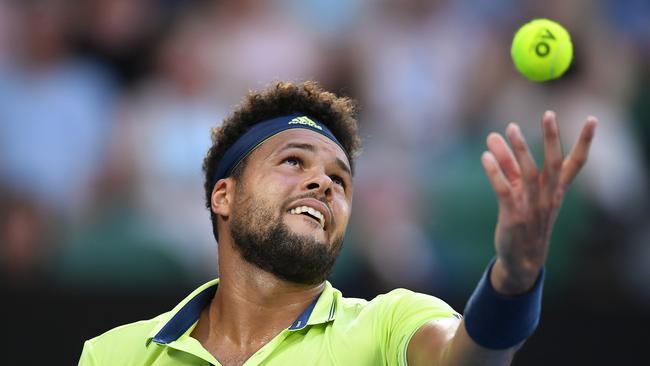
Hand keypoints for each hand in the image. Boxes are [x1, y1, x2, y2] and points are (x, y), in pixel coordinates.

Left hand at [481, 111, 596, 294]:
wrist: (522, 259)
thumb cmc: (524, 219)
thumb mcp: (521, 191)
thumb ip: (508, 164)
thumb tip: (495, 135)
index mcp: (556, 190)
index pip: (576, 163)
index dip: (585, 141)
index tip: (593, 118)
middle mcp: (547, 197)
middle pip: (552, 163)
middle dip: (551, 138)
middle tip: (549, 113)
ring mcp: (531, 207)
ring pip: (527, 173)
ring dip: (518, 150)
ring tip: (510, 128)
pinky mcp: (512, 216)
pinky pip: (503, 191)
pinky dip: (495, 173)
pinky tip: (485, 158)